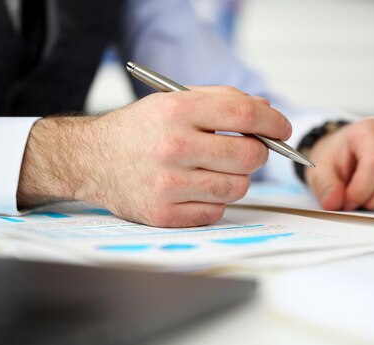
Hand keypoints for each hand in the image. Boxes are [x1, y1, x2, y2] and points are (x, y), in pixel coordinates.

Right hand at [17, 86, 291, 226]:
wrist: (91, 160)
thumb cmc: (139, 130)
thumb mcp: (174, 101)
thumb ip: (221, 101)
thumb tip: (267, 111)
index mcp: (176, 110)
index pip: (244, 115)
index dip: (273, 122)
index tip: (282, 128)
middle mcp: (172, 147)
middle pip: (249, 155)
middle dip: (257, 152)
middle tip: (247, 150)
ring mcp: (167, 184)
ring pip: (238, 188)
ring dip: (235, 179)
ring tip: (213, 170)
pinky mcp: (163, 214)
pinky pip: (216, 211)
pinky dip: (214, 201)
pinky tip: (194, 189)